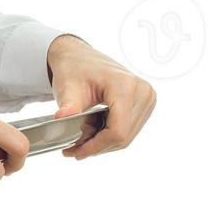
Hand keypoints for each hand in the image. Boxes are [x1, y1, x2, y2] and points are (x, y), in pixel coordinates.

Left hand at [46, 34, 156, 158]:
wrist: (78, 55)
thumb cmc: (73, 68)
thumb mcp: (67, 87)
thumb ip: (68, 106)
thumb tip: (60, 120)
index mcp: (125, 85)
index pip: (117, 130)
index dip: (97, 146)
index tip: (76, 153)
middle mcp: (142, 91)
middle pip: (123, 135)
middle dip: (98, 147)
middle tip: (74, 151)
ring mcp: (147, 97)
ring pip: (128, 136)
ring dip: (104, 144)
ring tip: (81, 144)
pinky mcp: (145, 102)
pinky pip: (130, 128)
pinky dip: (111, 135)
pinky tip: (94, 135)